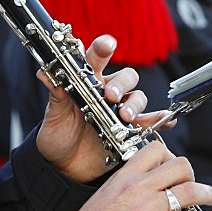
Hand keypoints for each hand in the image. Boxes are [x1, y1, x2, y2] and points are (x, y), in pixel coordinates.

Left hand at [36, 34, 168, 183]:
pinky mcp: (129, 131)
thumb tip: (44, 73)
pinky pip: (150, 122)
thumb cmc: (57, 135)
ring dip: (135, 105)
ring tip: (126, 117)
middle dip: (122, 84)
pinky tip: (167, 120)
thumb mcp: (53, 115)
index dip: (103, 48)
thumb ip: (55, 94)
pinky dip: (160, 120)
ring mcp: (120, 112)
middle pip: (126, 77)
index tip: (107, 45)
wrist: (62, 165)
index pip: (97, 59)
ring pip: (138, 98)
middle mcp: (107, 93)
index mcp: (87, 83)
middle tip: (111, 97)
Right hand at [78, 141, 211, 210]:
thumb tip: (145, 187)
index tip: (174, 168)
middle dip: (192, 175)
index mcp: (126, 177)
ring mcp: (150, 210)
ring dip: (208, 193)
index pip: (156, 150)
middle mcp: (140, 188)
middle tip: (193, 186)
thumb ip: (127, 188)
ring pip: (190, 191)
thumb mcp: (106, 195)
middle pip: (180, 166)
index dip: (170, 156)